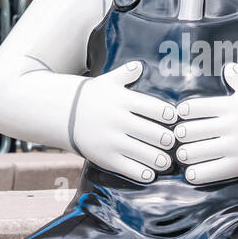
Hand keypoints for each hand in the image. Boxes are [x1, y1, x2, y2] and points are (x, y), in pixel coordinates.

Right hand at [69, 61, 175, 182]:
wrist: (63, 114)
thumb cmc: (92, 96)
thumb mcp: (108, 81)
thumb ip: (126, 73)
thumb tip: (141, 65)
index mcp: (124, 100)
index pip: (158, 109)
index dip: (171, 116)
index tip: (174, 121)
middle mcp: (119, 120)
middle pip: (156, 134)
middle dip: (169, 141)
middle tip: (174, 144)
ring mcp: (112, 140)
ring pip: (147, 154)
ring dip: (162, 160)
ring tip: (166, 161)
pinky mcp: (106, 158)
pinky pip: (131, 169)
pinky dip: (145, 173)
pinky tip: (150, 173)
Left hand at [174, 63, 237, 184]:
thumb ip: (237, 78)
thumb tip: (228, 66)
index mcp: (229, 106)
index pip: (193, 108)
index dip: (183, 112)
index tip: (182, 116)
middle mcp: (230, 126)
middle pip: (189, 131)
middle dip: (180, 135)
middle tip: (180, 137)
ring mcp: (234, 147)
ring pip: (194, 153)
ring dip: (185, 154)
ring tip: (185, 154)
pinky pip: (209, 172)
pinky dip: (195, 174)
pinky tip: (192, 172)